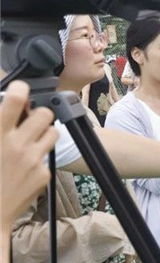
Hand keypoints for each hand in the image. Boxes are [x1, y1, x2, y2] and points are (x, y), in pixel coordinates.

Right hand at [1, 81, 56, 230]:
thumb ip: (0, 125)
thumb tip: (11, 103)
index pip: (15, 100)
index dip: (20, 89)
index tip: (20, 88)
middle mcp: (17, 146)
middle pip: (44, 113)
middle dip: (38, 114)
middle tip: (27, 122)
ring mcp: (33, 160)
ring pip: (52, 131)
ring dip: (43, 133)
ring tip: (28, 143)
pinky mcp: (44, 174)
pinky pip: (48, 155)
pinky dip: (39, 157)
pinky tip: (24, 167)